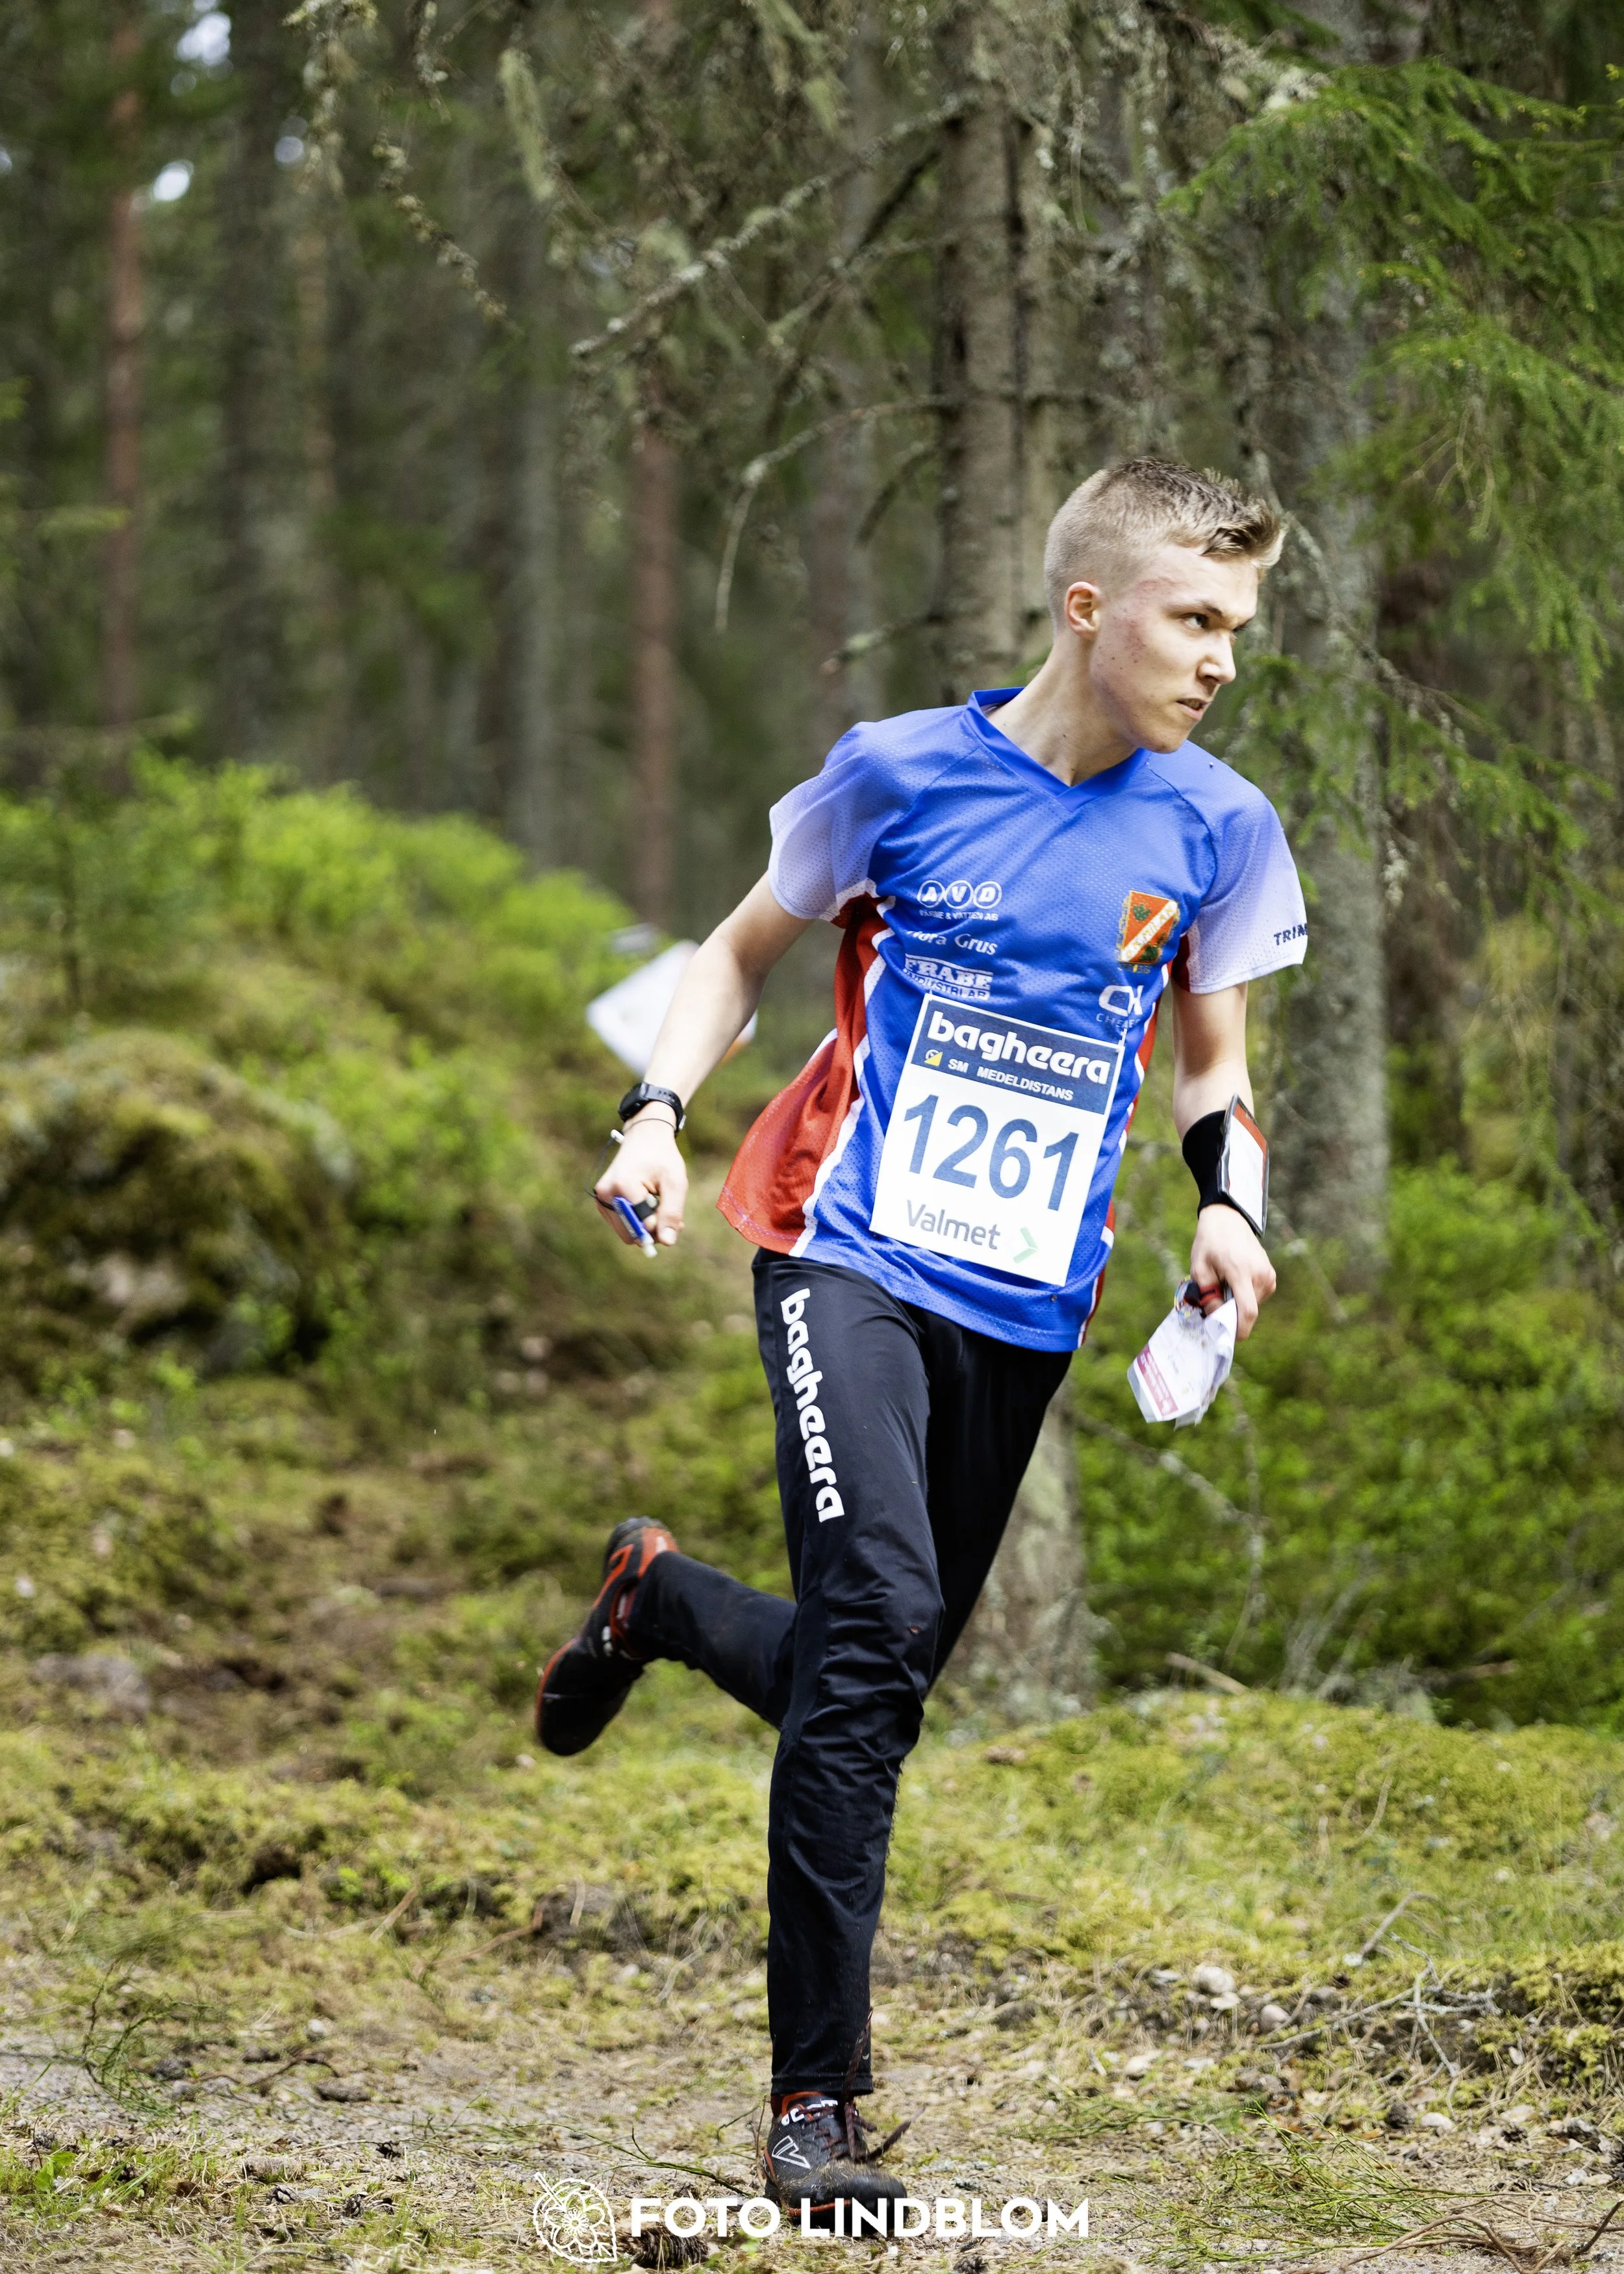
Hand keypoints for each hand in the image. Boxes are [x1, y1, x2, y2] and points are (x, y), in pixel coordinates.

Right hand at [595, 1112, 686, 1249]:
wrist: (644, 1138)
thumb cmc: (662, 1157)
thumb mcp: (675, 1182)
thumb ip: (671, 1212)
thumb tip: (667, 1242)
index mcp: (623, 1185)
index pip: (643, 1226)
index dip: (663, 1226)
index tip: (677, 1218)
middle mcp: (606, 1194)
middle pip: (632, 1235)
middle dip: (653, 1230)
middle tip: (668, 1214)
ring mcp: (601, 1199)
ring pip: (627, 1234)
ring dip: (646, 1227)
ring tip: (659, 1208)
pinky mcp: (602, 1203)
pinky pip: (622, 1226)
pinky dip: (637, 1223)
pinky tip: (648, 1207)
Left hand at [1189, 1204, 1275, 1338]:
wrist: (1228, 1220)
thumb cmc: (1209, 1243)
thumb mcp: (1199, 1268)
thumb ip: (1208, 1296)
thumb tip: (1217, 1319)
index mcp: (1242, 1272)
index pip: (1248, 1311)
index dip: (1239, 1330)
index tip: (1228, 1338)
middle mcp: (1260, 1275)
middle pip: (1248, 1310)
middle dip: (1231, 1314)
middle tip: (1214, 1301)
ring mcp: (1269, 1275)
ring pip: (1252, 1304)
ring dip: (1237, 1303)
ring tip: (1224, 1283)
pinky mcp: (1271, 1276)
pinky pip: (1256, 1296)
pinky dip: (1244, 1295)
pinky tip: (1234, 1279)